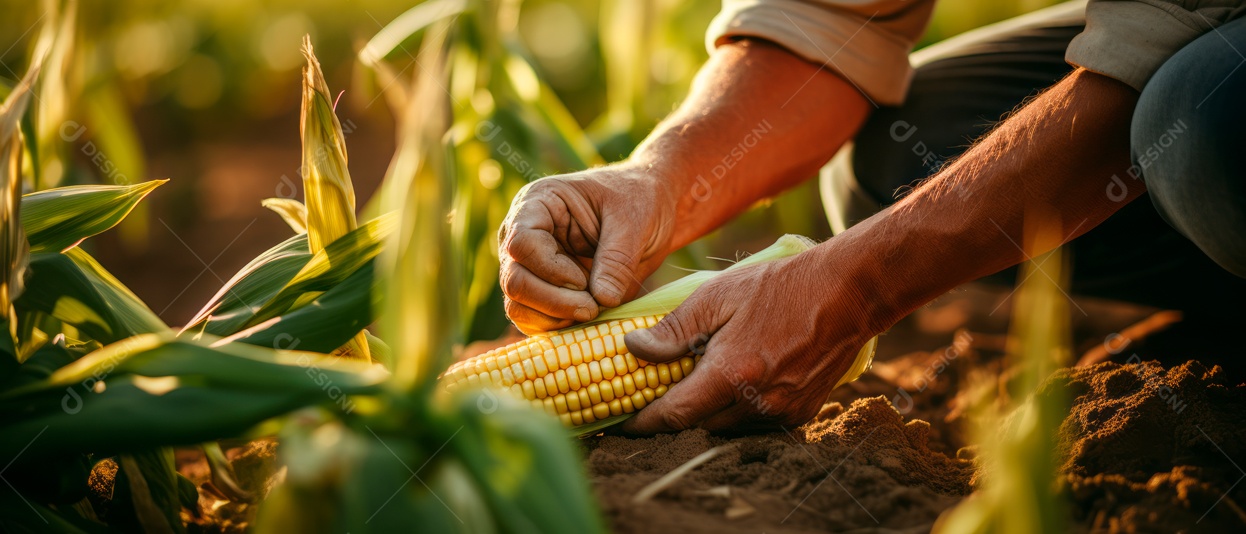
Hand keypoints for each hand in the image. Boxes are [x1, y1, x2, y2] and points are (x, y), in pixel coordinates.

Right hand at [498, 166, 676, 333]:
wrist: (650, 212)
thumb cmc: (637, 199)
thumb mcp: (633, 220)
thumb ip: (616, 259)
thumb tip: (602, 300)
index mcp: (537, 204)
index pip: (521, 243)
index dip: (551, 270)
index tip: (585, 281)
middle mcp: (522, 236)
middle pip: (514, 280)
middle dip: (554, 301)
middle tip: (593, 307)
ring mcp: (528, 267)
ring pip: (518, 307)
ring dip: (556, 318)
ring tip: (594, 310)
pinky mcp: (541, 293)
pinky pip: (533, 321)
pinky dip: (558, 328)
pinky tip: (588, 318)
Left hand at [620, 245, 876, 432]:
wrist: (847, 293)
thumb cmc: (779, 287)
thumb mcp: (716, 297)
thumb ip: (673, 330)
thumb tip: (631, 349)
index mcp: (732, 374)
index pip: (673, 416)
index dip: (640, 423)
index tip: (617, 421)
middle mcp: (758, 403)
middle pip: (697, 426)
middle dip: (673, 412)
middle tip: (654, 389)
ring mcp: (783, 413)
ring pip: (725, 428)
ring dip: (706, 411)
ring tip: (697, 379)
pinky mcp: (800, 414)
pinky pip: (754, 424)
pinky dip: (736, 409)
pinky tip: (735, 379)